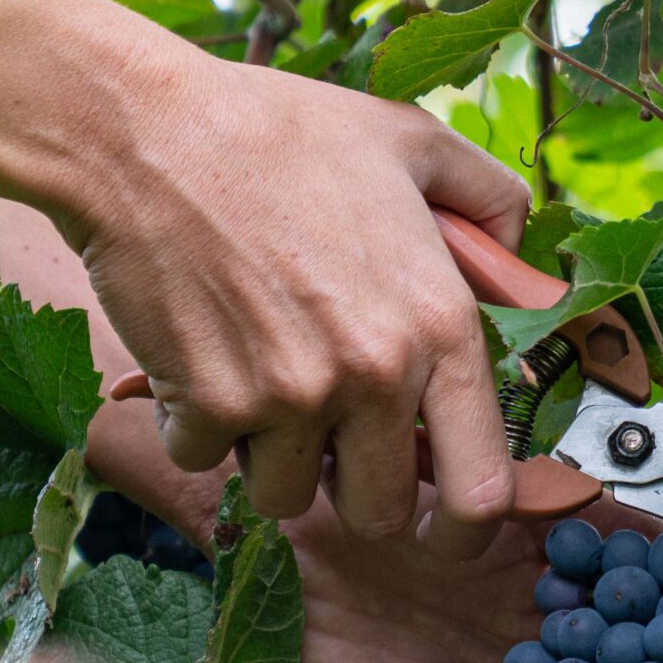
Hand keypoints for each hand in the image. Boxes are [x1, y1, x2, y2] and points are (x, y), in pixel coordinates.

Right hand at [66, 43, 530, 559]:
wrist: (144, 133)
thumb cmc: (275, 129)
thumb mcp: (410, 141)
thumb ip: (486, 202)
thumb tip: (518, 263)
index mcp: (440, 322)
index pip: (483, 490)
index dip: (466, 532)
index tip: (443, 533)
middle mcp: (375, 372)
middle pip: (378, 512)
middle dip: (351, 487)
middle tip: (324, 430)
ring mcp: (290, 395)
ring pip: (286, 495)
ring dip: (268, 455)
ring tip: (254, 367)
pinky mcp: (209, 403)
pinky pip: (206, 458)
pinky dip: (195, 421)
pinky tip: (195, 345)